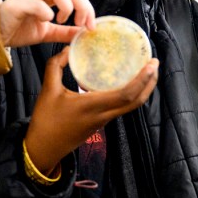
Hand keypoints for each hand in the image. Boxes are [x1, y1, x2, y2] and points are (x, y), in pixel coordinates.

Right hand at [0, 0, 95, 47]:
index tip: (90, 25)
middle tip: (82, 23)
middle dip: (82, 5)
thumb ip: (65, 32)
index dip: (87, 6)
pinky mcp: (18, 4)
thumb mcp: (47, 31)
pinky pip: (37, 3)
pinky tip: (46, 20)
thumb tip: (83, 34)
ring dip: (67, 7)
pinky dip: (46, 12)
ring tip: (62, 20)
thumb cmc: (18, 28)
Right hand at [24, 47, 158, 173]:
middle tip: (154, 63)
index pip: (126, 94)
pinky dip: (130, 94)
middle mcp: (103, 114)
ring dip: (142, 89)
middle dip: (149, 83)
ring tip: (145, 70)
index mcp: (92, 106)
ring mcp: (104, 120)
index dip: (142, 79)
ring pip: (131, 106)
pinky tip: (125, 81)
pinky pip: (122, 107)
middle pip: (136, 101)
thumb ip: (55, 66)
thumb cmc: (46, 121)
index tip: (150, 64)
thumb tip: (67, 49)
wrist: (44, 148)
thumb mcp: (47, 90)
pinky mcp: (101, 122)